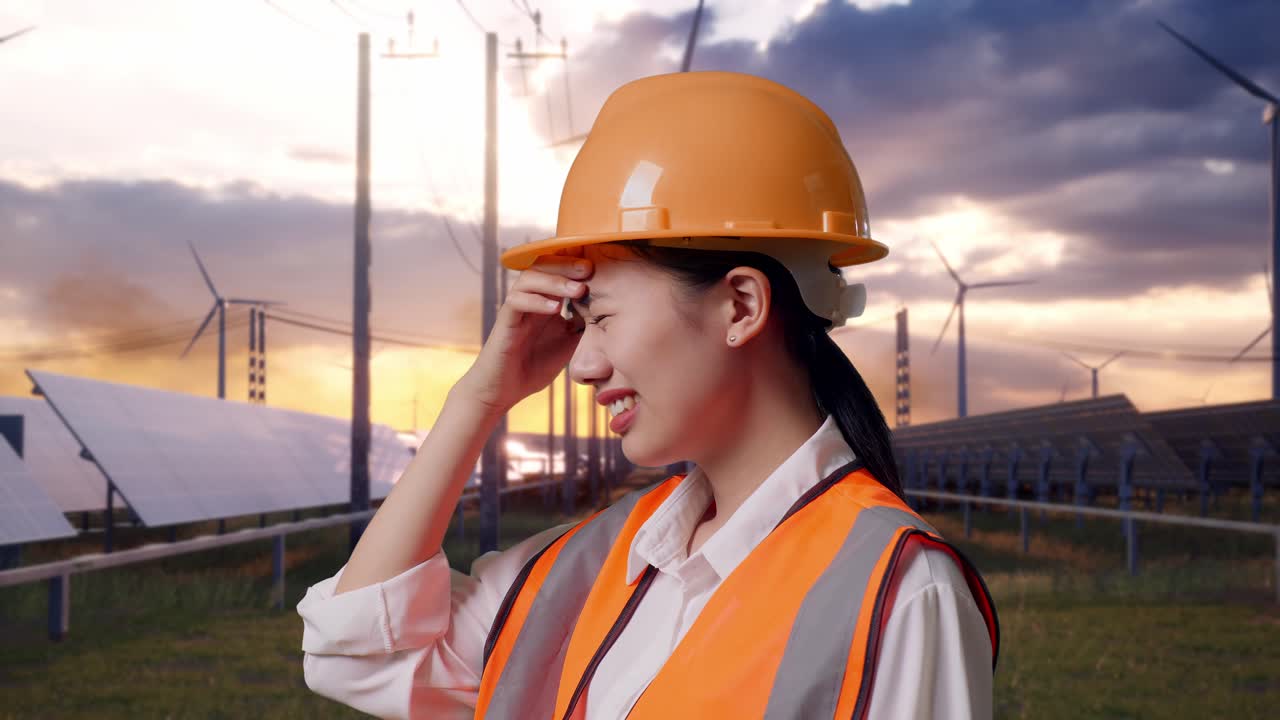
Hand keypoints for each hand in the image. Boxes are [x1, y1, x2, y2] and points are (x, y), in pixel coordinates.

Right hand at [455, 252, 591, 415]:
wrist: (504, 391)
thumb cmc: (535, 366)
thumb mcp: (569, 344)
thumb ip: (583, 325)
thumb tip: (608, 311)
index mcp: (546, 300)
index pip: (558, 271)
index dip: (576, 266)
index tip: (600, 269)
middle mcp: (530, 299)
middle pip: (543, 265)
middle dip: (567, 265)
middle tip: (588, 269)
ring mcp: (516, 308)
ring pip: (529, 279)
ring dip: (555, 281)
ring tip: (577, 290)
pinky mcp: (505, 321)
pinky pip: (516, 302)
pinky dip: (536, 302)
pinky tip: (554, 309)